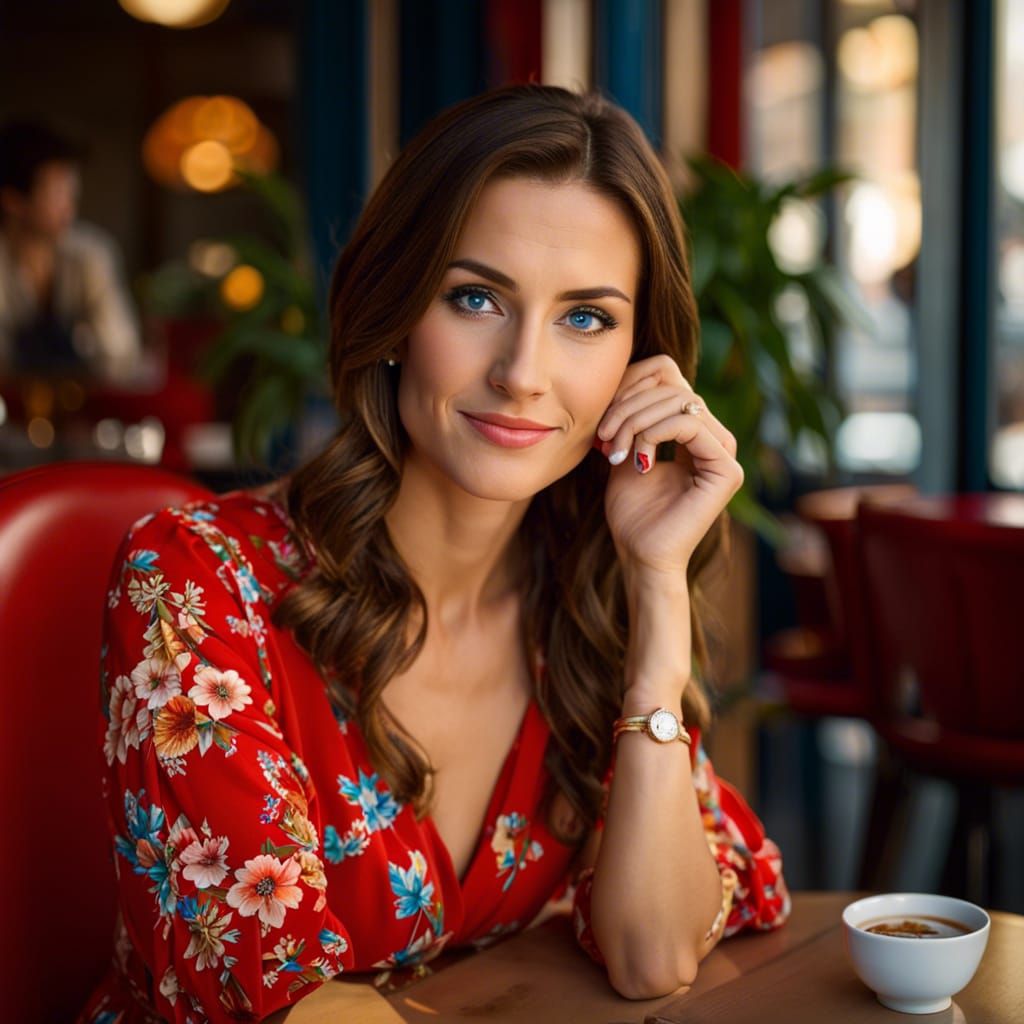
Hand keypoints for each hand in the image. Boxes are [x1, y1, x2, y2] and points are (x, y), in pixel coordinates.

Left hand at [595, 355, 742, 575]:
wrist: (639, 554)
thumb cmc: (631, 510)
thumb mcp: (626, 449)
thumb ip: (632, 414)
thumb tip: (625, 375)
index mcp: (696, 429)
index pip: (668, 376)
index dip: (630, 383)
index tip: (602, 417)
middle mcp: (716, 436)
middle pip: (672, 385)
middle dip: (627, 405)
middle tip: (604, 437)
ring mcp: (726, 452)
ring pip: (679, 400)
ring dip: (635, 421)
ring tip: (615, 451)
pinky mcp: (727, 470)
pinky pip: (689, 423)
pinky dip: (653, 434)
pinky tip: (638, 460)